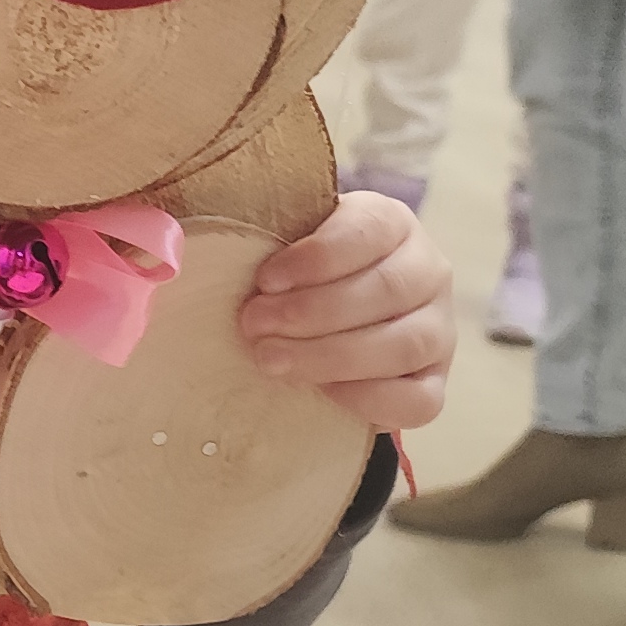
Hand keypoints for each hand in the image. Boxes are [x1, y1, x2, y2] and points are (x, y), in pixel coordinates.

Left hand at [234, 194, 455, 433]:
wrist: (336, 321)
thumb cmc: (303, 276)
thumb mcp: (290, 245)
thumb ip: (265, 239)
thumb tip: (185, 246)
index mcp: (394, 224)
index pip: (371, 229)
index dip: (317, 256)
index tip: (265, 279)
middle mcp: (429, 272)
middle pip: (387, 289)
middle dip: (312, 312)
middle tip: (254, 325)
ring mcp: (440, 330)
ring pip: (403, 345)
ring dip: (330, 356)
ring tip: (271, 360)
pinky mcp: (435, 382)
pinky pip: (418, 401)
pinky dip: (366, 398)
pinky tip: (320, 392)